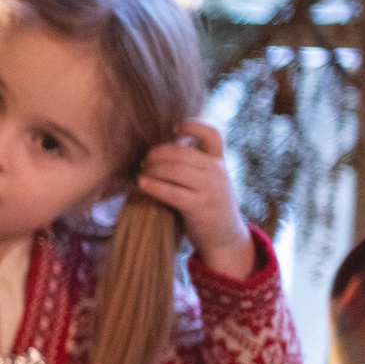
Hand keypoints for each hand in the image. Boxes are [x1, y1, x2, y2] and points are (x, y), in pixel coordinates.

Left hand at [136, 121, 254, 279]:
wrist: (224, 238)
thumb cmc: (208, 207)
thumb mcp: (208, 181)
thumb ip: (193, 166)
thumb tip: (158, 151)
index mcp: (219, 162)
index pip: (211, 135)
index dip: (193, 126)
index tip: (173, 129)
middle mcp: (217, 172)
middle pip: (181, 152)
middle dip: (156, 154)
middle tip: (142, 161)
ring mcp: (210, 189)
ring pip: (174, 170)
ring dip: (152, 169)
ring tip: (140, 172)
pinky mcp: (199, 207)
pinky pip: (171, 192)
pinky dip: (152, 186)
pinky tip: (140, 183)